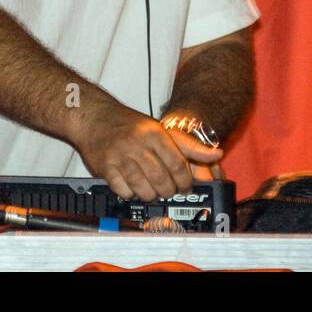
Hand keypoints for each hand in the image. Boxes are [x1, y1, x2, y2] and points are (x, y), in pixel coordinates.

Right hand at [72, 101, 223, 199]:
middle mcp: (137, 144)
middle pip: (162, 180)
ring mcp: (120, 156)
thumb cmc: (130, 126)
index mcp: (154, 133)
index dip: (185, 181)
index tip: (185, 186)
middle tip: (168, 189)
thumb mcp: (161, 130)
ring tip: (151, 189)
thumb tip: (217, 154)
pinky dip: (131, 193)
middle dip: (169, 191)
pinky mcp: (105, 168)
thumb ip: (188, 146)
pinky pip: (124, 191)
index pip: (177, 164)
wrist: (94, 117)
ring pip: (144, 189)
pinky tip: (132, 185)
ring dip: (151, 194)